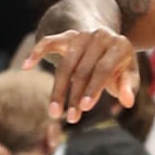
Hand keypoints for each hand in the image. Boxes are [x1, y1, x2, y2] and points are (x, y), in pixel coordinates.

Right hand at [23, 29, 139, 121]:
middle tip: (71, 119)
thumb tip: (128, 102)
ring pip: (65, 65)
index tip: (84, 108)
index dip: (93, 88)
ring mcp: (81, 35)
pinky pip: (48, 42)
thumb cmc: (119, 66)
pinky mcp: (66, 36)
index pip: (103, 69)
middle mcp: (100, 36)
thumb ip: (128, 87)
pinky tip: (26, 66)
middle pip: (82, 70)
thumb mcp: (129, 75)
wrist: (108, 41)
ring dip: (58, 90)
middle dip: (75, 96)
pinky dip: (36, 52)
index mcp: (119, 45)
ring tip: (54, 112)